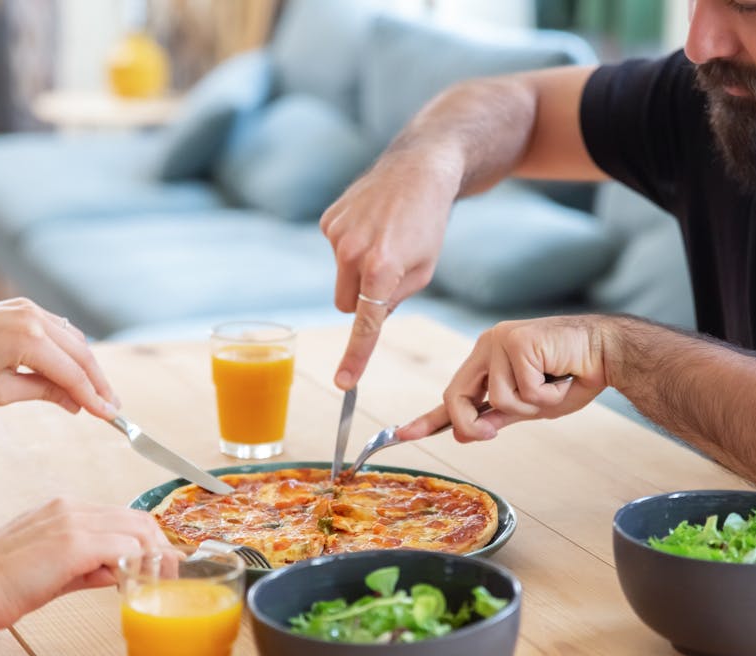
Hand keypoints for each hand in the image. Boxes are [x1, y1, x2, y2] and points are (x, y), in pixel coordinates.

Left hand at [0, 298, 118, 417]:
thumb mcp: (0, 391)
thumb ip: (43, 392)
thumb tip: (75, 403)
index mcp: (28, 339)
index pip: (73, 374)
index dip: (93, 397)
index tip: (109, 415)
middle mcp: (34, 318)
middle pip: (82, 355)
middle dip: (98, 382)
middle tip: (111, 406)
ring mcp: (30, 308)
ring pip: (75, 340)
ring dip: (87, 366)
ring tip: (96, 393)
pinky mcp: (23, 307)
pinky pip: (60, 330)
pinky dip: (71, 351)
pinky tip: (75, 371)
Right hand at [0, 499, 179, 630]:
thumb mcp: (51, 572)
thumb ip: (86, 568)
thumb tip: (118, 573)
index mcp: (64, 511)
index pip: (123, 518)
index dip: (147, 542)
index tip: (158, 566)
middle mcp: (71, 509)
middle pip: (139, 519)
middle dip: (160, 549)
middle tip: (166, 578)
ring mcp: (72, 522)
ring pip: (137, 530)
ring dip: (153, 559)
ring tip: (153, 585)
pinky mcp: (72, 543)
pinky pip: (123, 548)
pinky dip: (136, 567)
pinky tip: (131, 586)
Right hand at [320, 150, 462, 389]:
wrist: (418, 170)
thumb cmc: (427, 225)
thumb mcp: (423, 270)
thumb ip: (393, 300)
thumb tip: (367, 317)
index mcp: (382, 269)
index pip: (364, 324)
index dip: (355, 357)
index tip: (343, 384)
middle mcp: (352, 252)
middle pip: (347, 305)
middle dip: (364, 299)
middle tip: (388, 272)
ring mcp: (336, 234)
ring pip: (340, 279)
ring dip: (358, 271)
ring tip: (384, 239)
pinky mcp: (328, 221)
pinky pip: (335, 252)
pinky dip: (351, 246)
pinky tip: (372, 224)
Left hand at [397, 317, 610, 441]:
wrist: (608, 352)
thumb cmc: (574, 376)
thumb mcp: (531, 406)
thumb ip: (498, 416)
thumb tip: (465, 433)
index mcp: (487, 360)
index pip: (453, 395)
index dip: (428, 419)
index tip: (401, 434)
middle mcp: (488, 346)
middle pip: (457, 398)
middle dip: (475, 424)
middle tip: (495, 431)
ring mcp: (500, 341)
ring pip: (499, 399)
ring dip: (533, 405)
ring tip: (555, 385)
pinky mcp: (517, 342)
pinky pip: (523, 390)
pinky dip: (547, 395)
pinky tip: (563, 374)